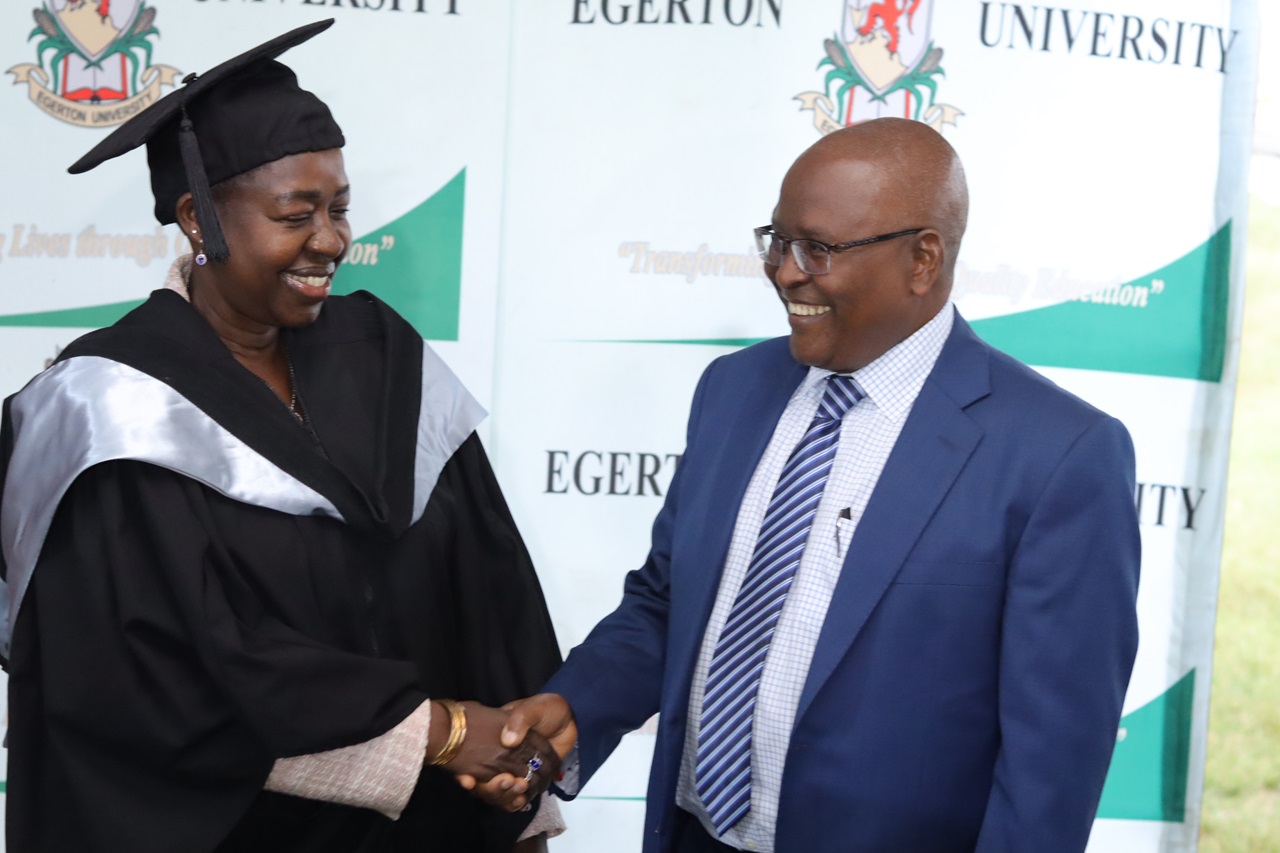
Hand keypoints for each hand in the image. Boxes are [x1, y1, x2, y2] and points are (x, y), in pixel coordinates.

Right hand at [457, 694, 577, 811]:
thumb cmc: (546, 710)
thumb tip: (508, 741)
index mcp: (496, 741)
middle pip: (486, 784)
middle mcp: (500, 759)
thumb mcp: (531, 708)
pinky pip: (516, 797)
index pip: (476, 762)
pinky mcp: (528, 780)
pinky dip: (517, 802)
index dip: (469, 774)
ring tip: (519, 790)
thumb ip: (520, 720)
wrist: (568, 718)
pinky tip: (522, 801)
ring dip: (506, 796)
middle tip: (507, 782)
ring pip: (501, 794)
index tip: (468, 780)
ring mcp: (513, 771)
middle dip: (492, 789)